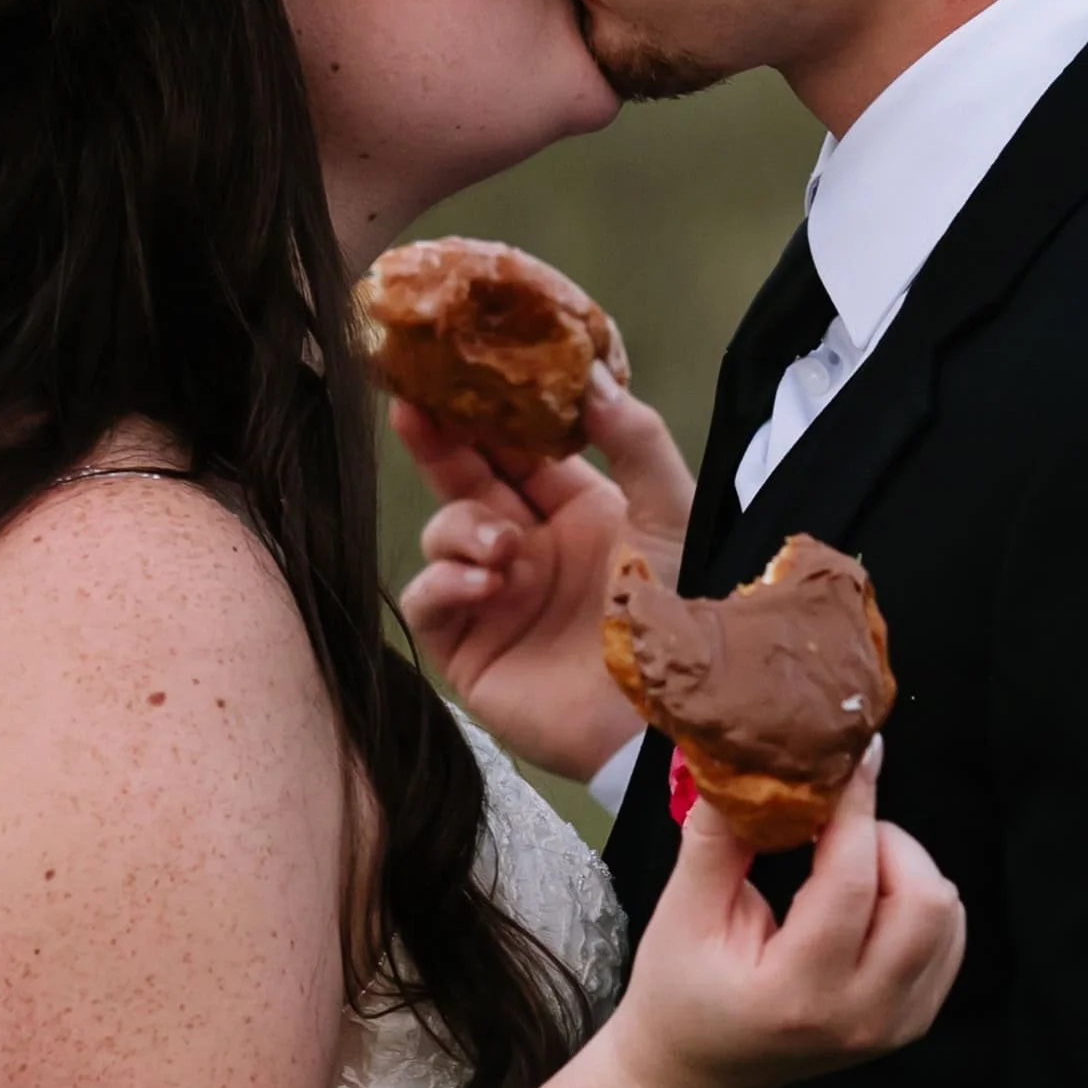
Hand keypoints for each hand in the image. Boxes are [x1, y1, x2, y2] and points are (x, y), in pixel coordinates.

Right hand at [396, 367, 694, 780]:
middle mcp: (527, 548)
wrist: (662, 716)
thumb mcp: (671, 513)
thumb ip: (636, 440)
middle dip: (438, 445)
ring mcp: (492, 597)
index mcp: (574, 512)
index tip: (459, 371)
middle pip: (465, 481)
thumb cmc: (674, 615)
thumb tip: (592, 374)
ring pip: (443, 535)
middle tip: (413, 409)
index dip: (485, 412)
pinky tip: (485, 585)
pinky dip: (445, 583)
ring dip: (463, 528)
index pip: (514, 449)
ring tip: (505, 551)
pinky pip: (428, 599)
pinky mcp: (467, 648)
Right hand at [607, 739, 966, 1087]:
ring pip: (945, 914)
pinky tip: (866, 897)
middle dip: (885, 840)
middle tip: (834, 830)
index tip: (844, 759)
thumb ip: (716, 839)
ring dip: (904, 867)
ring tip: (845, 863)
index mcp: (797, 993)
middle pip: (924, 898)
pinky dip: (916, 900)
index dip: (853, 808)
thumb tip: (744, 761)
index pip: (853, 882)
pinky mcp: (911, 1022)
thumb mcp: (680, 915)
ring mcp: (894, 1024)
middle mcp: (860, 1016)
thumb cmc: (678, 991)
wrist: (698, 1072)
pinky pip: (946, 938)